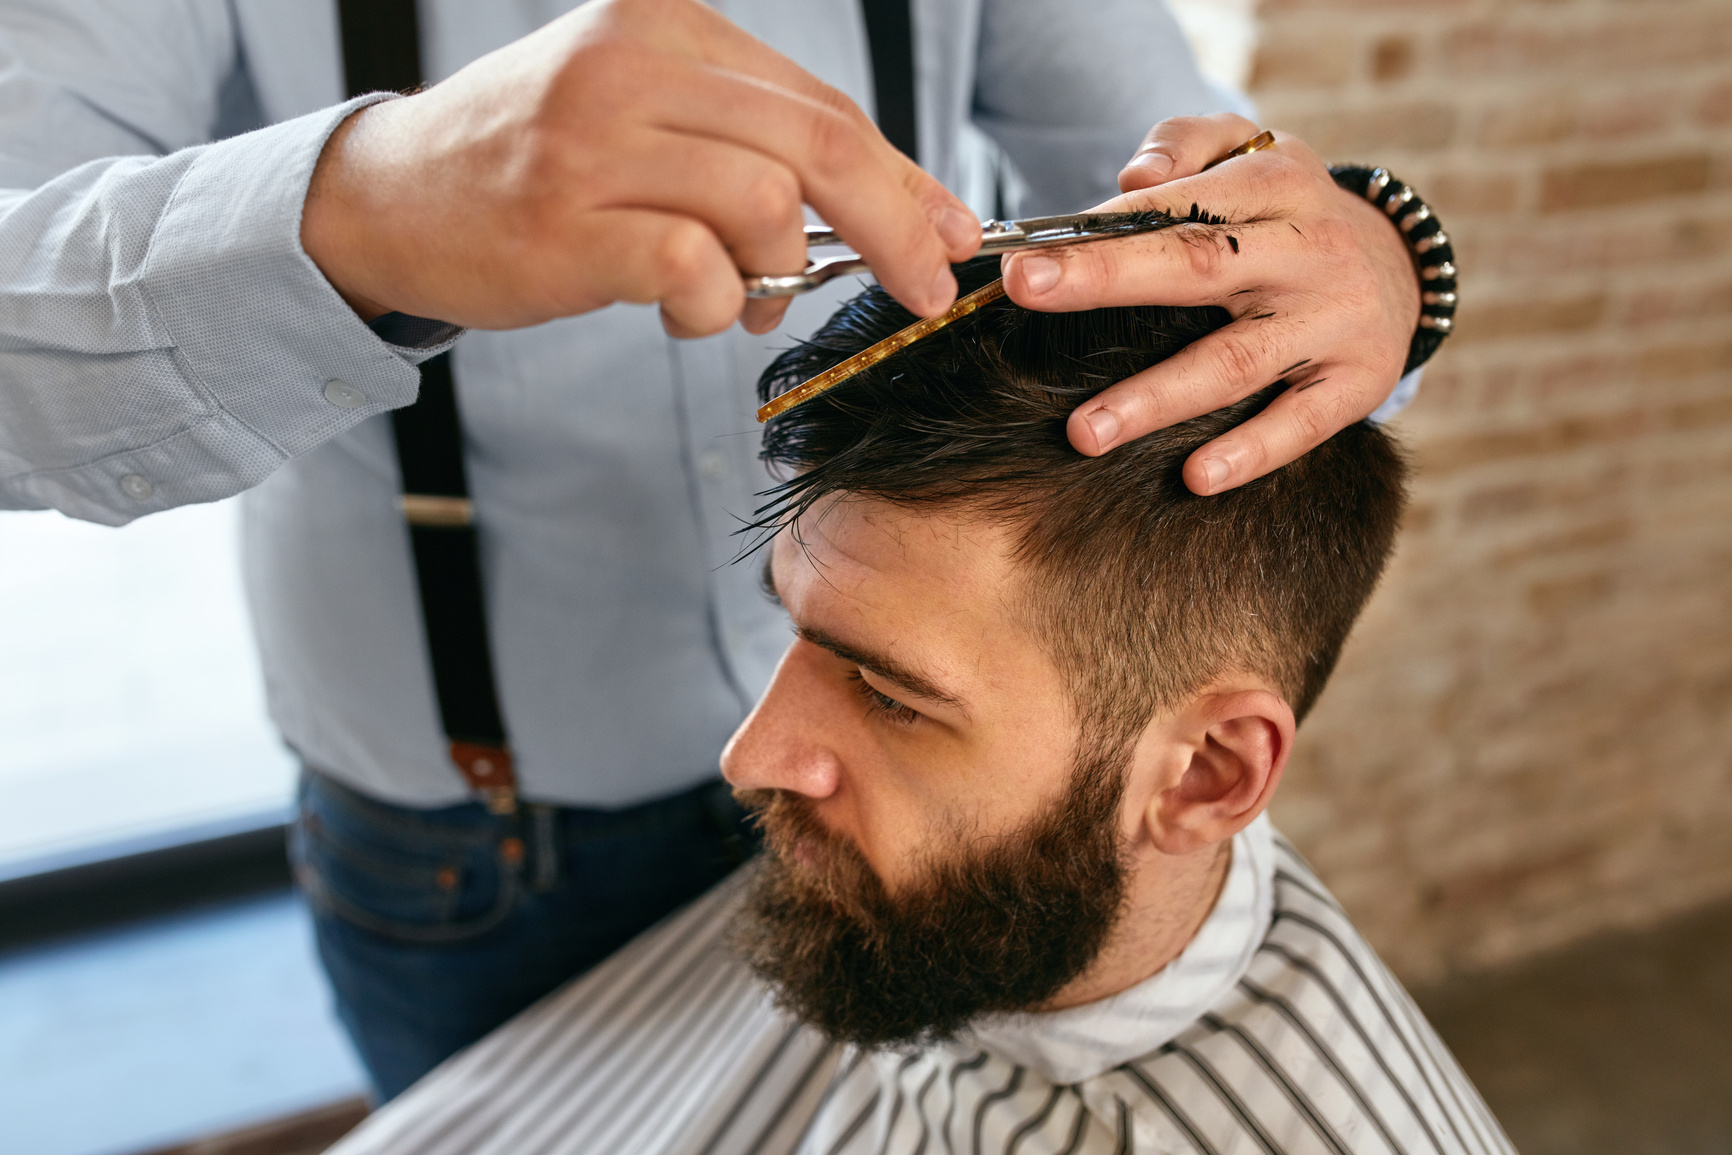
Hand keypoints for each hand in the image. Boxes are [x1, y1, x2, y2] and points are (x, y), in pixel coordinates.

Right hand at [301, 0, 979, 336]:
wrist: (392, 196)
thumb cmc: (540, 168)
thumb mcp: (648, 120)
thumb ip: (754, 149)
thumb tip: (897, 211)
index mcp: (668, 25)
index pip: (822, 105)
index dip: (903, 177)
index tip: (948, 234)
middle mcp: (632, 64)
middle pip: (818, 146)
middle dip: (894, 227)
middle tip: (924, 289)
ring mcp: (593, 140)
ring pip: (765, 204)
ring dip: (781, 274)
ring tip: (747, 300)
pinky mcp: (566, 220)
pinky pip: (694, 267)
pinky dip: (715, 305)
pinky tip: (690, 311)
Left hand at [1001, 113, 1419, 494]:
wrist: (1400, 269)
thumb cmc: (1288, 214)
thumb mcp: (1250, 154)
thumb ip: (1184, 147)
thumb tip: (1129, 180)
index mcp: (1278, 185)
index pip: (1184, 202)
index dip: (1105, 227)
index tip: (1029, 255)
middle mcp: (1309, 248)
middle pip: (1200, 264)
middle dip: (1107, 279)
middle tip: (1028, 291)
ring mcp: (1335, 321)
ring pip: (1236, 361)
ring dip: (1157, 398)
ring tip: (1084, 431)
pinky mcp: (1358, 383)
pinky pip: (1301, 425)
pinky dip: (1250, 452)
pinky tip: (1195, 477)